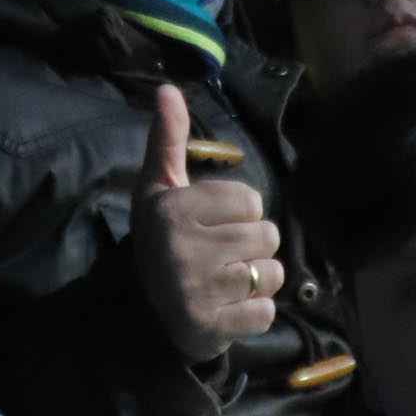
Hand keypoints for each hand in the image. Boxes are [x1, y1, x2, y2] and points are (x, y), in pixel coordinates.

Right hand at [133, 84, 281, 361]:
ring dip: (257, 280)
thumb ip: (168, 140)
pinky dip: (255, 313)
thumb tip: (167, 89)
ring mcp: (198, 290)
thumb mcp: (158, 188)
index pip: (251, 200)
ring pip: (272, 274)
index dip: (240, 213)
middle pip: (267, 236)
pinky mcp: (212, 326)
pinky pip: (265, 312)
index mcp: (173, 210)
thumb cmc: (161, 240)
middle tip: (222, 256)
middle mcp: (183, 248)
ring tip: (227, 281)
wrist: (143, 312)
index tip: (212, 225)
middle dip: (253, 246)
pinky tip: (230, 308)